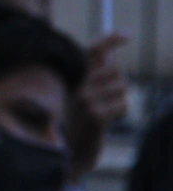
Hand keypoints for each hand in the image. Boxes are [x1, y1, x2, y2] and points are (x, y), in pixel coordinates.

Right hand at [68, 32, 128, 180]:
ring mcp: (83, 99)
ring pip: (122, 87)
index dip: (109, 40)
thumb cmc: (73, 124)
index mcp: (67, 76)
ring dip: (118, 101)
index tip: (127, 35)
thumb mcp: (78, 95)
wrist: (64, 155)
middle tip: (103, 101)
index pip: (90, 50)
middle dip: (116, 85)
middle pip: (115, 70)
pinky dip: (120, 113)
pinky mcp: (94, 115)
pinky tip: (105, 123)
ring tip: (102, 114)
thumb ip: (92, 73)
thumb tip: (110, 54)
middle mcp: (73, 84)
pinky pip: (123, 104)